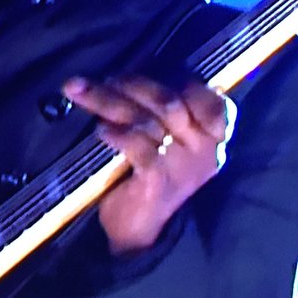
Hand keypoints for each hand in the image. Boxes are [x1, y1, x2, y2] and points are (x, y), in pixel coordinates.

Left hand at [63, 75, 234, 255]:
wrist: (139, 230)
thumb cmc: (154, 174)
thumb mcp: (170, 139)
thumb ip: (166, 107)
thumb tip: (136, 67)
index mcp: (215, 136)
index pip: (212, 99)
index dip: (182, 80)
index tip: (148, 68)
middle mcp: (206, 150)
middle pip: (169, 102)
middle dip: (133, 83)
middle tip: (106, 77)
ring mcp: (184, 166)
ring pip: (147, 121)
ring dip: (109, 101)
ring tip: (82, 92)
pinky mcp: (159, 181)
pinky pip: (138, 146)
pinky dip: (116, 134)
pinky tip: (100, 130)